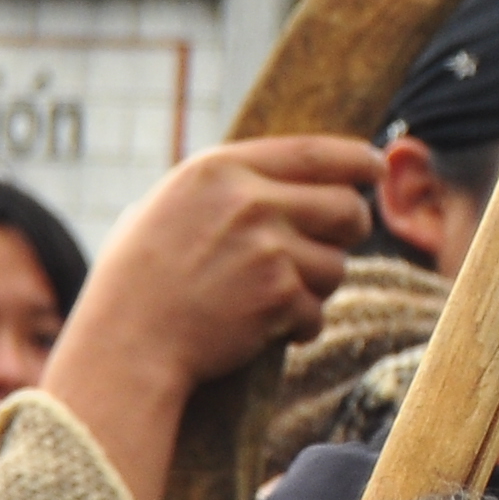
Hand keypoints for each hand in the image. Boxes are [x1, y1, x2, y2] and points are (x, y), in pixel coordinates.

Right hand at [39, 135, 378, 499]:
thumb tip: (291, 171)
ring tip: (269, 296)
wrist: (123, 347)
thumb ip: (225, 186)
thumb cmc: (137, 282)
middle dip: (349, 229)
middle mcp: (248, 202)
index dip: (357, 160)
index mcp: (218, 170)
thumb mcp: (164, 208)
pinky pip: (317, 310)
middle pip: (347, 207)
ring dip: (315, 286)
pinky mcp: (278, 295)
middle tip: (329, 244)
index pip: (314, 152)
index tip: (375, 166)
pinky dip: (298, 325)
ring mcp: (267, 249)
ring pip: (338, 264)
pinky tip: (262, 327)